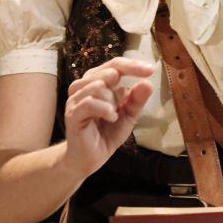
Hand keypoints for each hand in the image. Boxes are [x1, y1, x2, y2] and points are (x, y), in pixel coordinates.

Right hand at [63, 57, 153, 175]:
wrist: (91, 158)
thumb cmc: (107, 132)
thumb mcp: (129, 115)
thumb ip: (137, 99)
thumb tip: (148, 82)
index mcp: (97, 81)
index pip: (115, 64)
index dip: (132, 66)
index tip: (151, 70)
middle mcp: (83, 86)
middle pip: (108, 72)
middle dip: (120, 92)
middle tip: (119, 108)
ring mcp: (75, 99)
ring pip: (98, 86)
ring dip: (112, 102)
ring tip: (112, 116)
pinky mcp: (72, 113)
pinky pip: (89, 102)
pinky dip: (105, 110)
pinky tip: (111, 118)